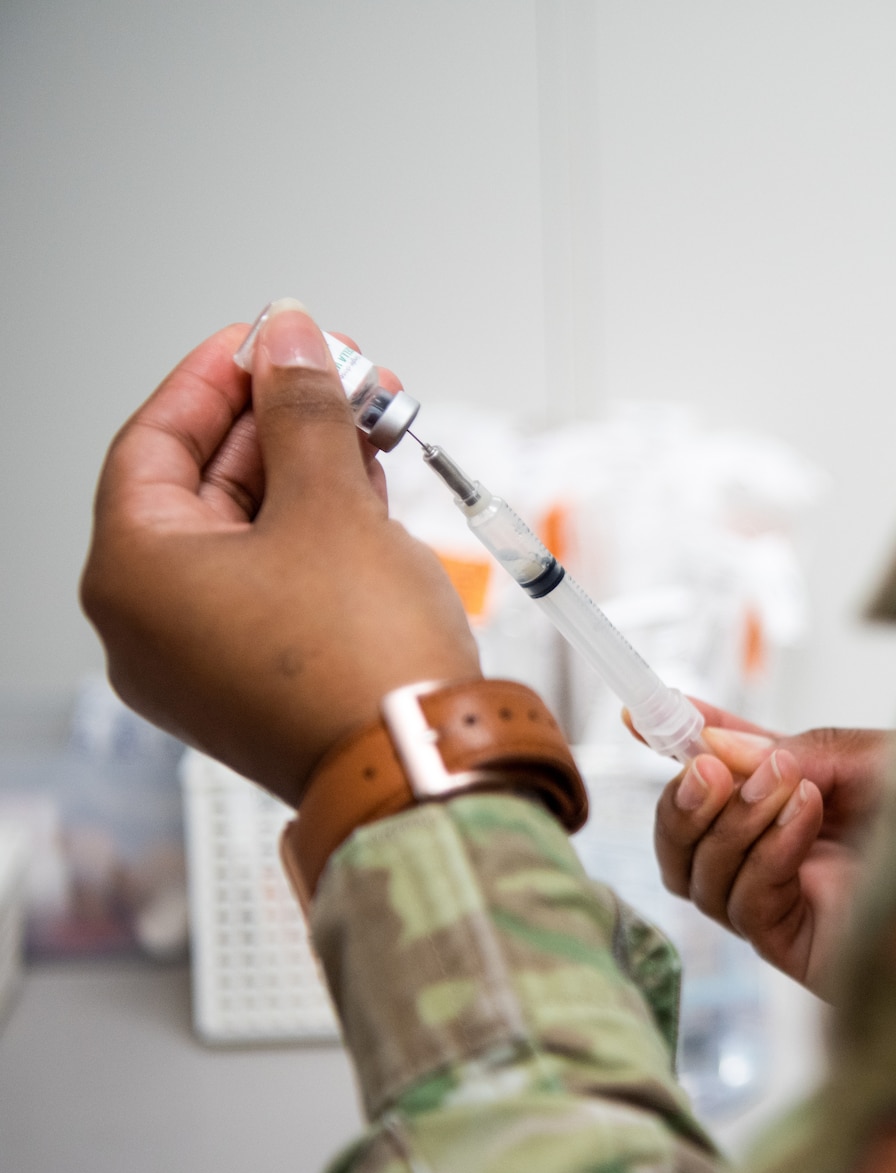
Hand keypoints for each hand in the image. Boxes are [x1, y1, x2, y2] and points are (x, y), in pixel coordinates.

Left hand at [81, 303, 479, 803]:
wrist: (420, 768)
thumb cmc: (361, 664)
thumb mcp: (332, 504)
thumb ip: (304, 409)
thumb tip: (289, 341)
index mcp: (133, 578)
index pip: (155, 442)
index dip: (218, 378)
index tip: (270, 339)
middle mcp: (150, 625)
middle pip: (201, 488)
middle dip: (280, 423)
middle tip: (341, 377)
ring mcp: (202, 661)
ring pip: (245, 536)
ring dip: (307, 474)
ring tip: (371, 427)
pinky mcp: (257, 682)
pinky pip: (271, 583)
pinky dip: (314, 534)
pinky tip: (366, 494)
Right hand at [654, 701, 889, 997]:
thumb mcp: (877, 757)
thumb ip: (798, 750)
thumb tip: (716, 742)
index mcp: (802, 803)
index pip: (722, 777)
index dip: (678, 744)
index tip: (641, 709)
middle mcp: (784, 858)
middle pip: (684, 844)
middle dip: (682, 800)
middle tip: (710, 764)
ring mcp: (788, 907)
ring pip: (701, 877)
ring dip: (731, 821)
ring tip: (785, 782)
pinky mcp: (800, 948)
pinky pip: (746, 905)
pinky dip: (764, 853)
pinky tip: (804, 819)